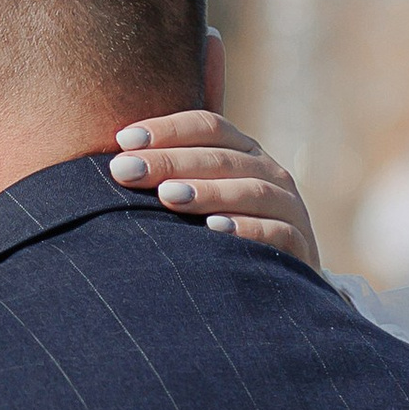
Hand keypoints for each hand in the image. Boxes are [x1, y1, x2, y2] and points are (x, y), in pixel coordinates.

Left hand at [107, 110, 321, 267]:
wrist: (280, 283)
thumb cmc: (220, 235)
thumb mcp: (199, 201)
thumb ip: (166, 180)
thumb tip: (108, 167)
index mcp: (243, 152)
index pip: (208, 127)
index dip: (166, 129)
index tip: (123, 141)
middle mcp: (269, 172)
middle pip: (220, 157)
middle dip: (170, 161)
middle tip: (126, 171)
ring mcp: (288, 207)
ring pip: (250, 190)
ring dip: (206, 191)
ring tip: (167, 197)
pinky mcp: (300, 244)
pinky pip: (276, 232)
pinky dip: (245, 228)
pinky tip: (213, 230)